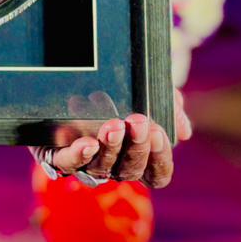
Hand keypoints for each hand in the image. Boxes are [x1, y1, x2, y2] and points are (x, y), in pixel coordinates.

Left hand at [41, 89, 191, 188]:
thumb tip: (183, 132)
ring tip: (114, 126)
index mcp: (136, 155)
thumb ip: (169, 107)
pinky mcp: (57, 152)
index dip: (160, 159)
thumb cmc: (117, 87)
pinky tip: (88, 144)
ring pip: (101, 168)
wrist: (68, 69)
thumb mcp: (146, 91)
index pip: (156, 173)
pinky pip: (67, 162)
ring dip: (110, 148)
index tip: (159, 132)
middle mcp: (112, 163)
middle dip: (137, 148)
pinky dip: (79, 156)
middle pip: (131, 171)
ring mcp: (85, 161)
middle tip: (138, 122)